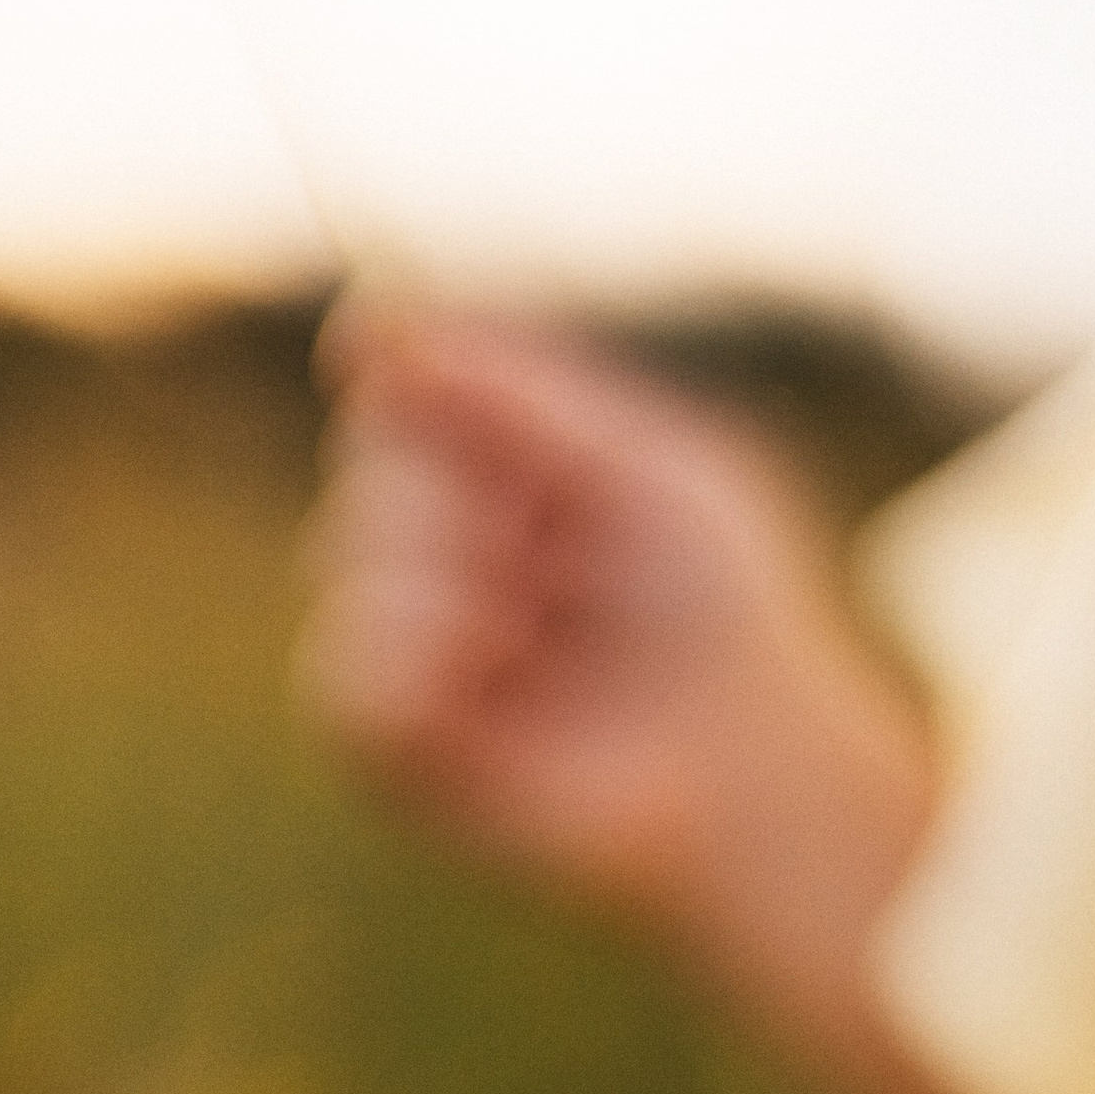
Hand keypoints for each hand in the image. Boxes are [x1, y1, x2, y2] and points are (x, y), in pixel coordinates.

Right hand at [297, 306, 935, 1068]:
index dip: (405, 379)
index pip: (396, 393)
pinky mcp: (393, 759)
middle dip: (471, 498)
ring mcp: (412, 665)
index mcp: (501, 487)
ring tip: (543, 641)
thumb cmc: (728, 618)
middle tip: (571, 568)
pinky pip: (340, 671)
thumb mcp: (642, 462)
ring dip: (456, 578)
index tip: (395, 363)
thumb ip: (511, 387)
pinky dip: (422, 662)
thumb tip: (362, 323)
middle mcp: (444, 566)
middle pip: (369, 466)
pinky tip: (496, 684)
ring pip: (344, 555)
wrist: (754, 770)